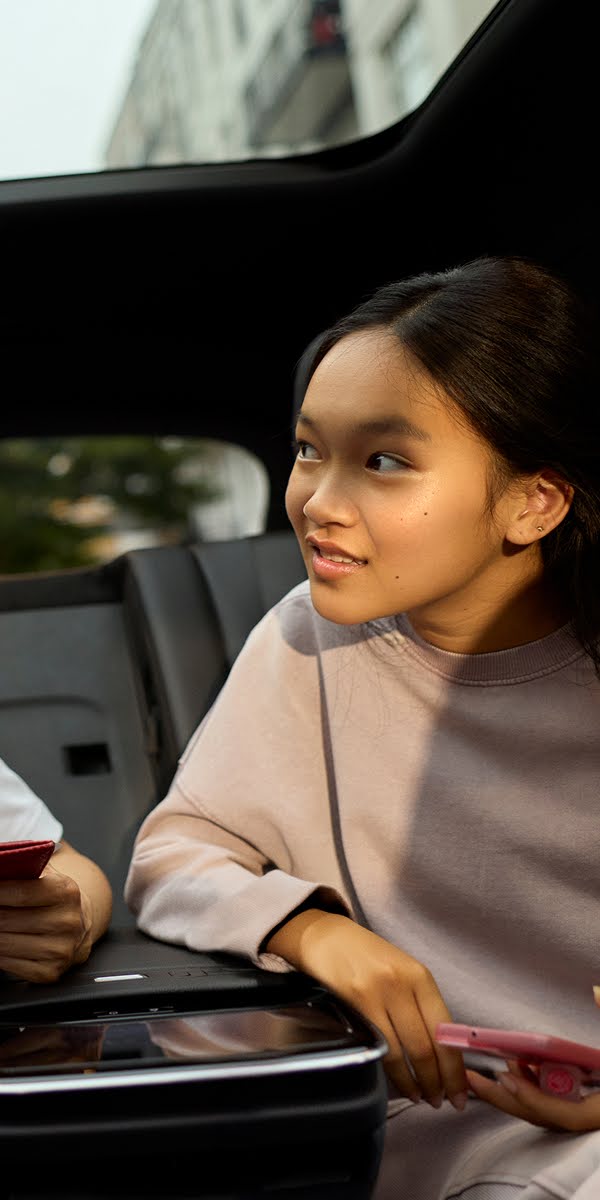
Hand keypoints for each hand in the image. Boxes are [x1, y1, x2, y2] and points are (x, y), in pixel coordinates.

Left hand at [0, 863, 92, 982]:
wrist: (79, 925)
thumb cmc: (54, 898)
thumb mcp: (46, 875)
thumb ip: (25, 868)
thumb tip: (1, 864)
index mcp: (66, 891)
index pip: (20, 892)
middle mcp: (67, 921)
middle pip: (7, 919)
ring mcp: (60, 949)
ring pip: (5, 943)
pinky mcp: (50, 971)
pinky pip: (9, 964)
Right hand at [267, 910, 467, 1108]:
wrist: (325, 936)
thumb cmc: (367, 956)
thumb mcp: (402, 972)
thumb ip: (421, 1005)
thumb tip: (444, 1051)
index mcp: (421, 977)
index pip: (446, 1031)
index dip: (456, 1067)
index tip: (462, 1091)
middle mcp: (403, 984)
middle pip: (428, 1046)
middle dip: (439, 1082)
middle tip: (443, 1102)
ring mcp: (378, 993)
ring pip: (405, 1052)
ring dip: (417, 1083)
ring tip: (422, 1097)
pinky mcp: (355, 1002)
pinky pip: (380, 1047)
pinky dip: (394, 1073)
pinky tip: (400, 1083)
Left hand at [467, 987, 599, 1131]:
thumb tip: (597, 989)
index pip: (566, 1116)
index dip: (535, 1099)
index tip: (510, 1075)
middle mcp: (595, 1116)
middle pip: (545, 1118)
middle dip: (508, 1100)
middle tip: (473, 1078)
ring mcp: (589, 1112)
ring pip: (546, 1113)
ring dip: (516, 1093)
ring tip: (486, 1069)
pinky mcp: (585, 1105)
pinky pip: (553, 1104)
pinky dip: (533, 1087)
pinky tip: (516, 1065)